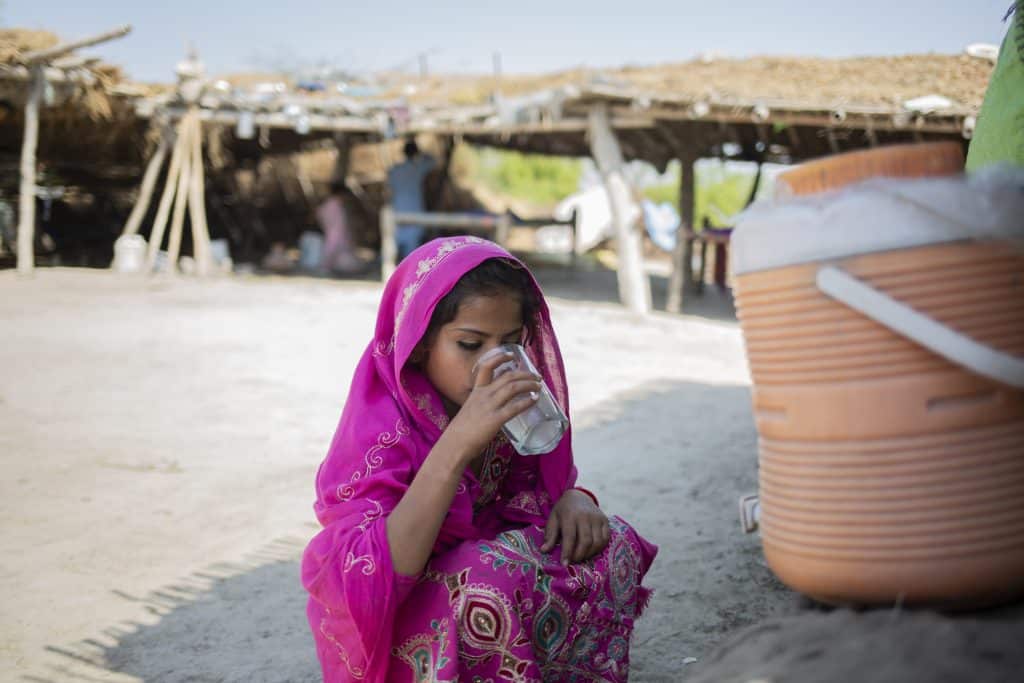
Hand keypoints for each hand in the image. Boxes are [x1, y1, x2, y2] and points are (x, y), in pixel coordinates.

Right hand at [441, 350, 540, 465]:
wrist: (454, 445)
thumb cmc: (461, 431)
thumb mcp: (470, 410)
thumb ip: (483, 405)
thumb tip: (498, 405)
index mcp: (476, 392)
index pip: (486, 367)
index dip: (500, 358)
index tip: (511, 355)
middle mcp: (483, 395)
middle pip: (507, 377)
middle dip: (525, 374)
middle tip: (536, 377)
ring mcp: (489, 406)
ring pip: (513, 388)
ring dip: (529, 385)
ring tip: (539, 387)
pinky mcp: (495, 419)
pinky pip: (515, 407)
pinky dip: (527, 402)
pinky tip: (534, 401)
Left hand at [541, 489, 609, 565]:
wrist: (578, 496)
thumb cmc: (563, 510)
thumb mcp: (553, 519)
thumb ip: (550, 535)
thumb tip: (544, 550)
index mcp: (570, 515)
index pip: (570, 537)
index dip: (567, 552)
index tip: (564, 564)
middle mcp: (585, 516)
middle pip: (586, 541)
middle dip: (579, 555)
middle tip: (573, 561)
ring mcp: (597, 518)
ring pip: (597, 542)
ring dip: (589, 554)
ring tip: (581, 556)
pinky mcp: (605, 521)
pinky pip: (605, 539)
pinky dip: (599, 548)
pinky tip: (590, 550)